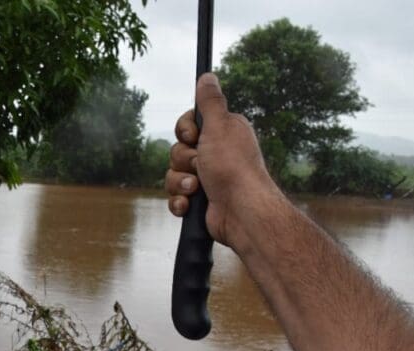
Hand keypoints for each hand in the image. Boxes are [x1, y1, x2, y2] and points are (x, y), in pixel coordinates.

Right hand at [164, 73, 279, 246]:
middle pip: (177, 150)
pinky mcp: (200, 201)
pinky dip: (180, 202)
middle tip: (200, 165)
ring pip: (173, 174)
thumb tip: (208, 76)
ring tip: (197, 189)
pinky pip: (176, 197)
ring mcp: (207, 179)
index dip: (184, 131)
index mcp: (222, 133)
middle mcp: (215, 154)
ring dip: (180, 182)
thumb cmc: (232, 167)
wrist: (240, 211)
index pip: (188, 125)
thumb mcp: (219, 126)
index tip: (193, 136)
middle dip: (183, 160)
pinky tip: (190, 205)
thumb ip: (210, 101)